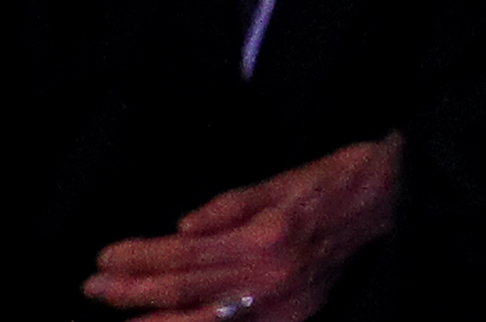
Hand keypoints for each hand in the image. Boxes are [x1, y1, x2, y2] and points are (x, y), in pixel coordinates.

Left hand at [89, 136, 397, 313]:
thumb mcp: (283, 178)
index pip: (186, 253)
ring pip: (204, 321)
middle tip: (93, 288)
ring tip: (118, 317)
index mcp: (266, 236)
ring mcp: (284, 303)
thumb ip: (233, 204)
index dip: (141, 256)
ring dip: (155, 319)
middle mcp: (272, 276)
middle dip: (134, 291)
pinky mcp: (296, 317)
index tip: (105, 257)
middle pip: (187, 290)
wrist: (392, 198)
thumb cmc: (335, 178)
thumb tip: (184, 226)